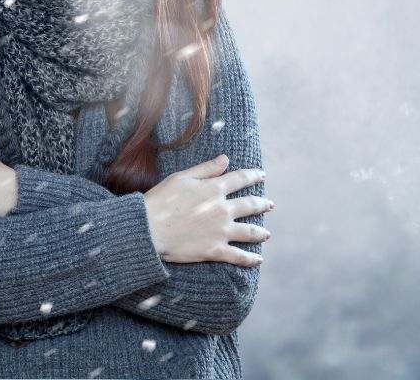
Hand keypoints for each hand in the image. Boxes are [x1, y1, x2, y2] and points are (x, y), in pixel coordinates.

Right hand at [142, 153, 273, 266]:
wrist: (149, 228)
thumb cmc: (160, 200)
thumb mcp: (181, 178)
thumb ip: (206, 169)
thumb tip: (226, 159)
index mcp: (213, 189)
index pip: (240, 179)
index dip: (253, 176)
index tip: (262, 175)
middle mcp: (222, 209)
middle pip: (250, 205)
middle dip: (262, 204)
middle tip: (270, 205)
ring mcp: (221, 231)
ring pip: (250, 232)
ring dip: (261, 233)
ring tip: (266, 234)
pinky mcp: (216, 250)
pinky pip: (239, 256)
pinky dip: (250, 259)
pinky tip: (258, 260)